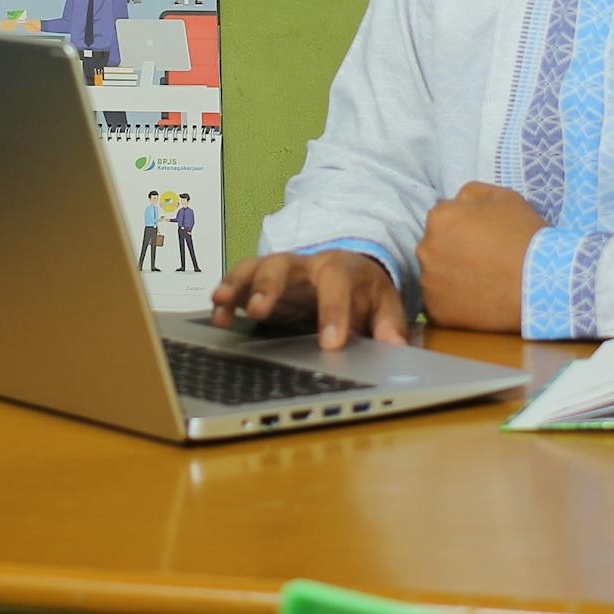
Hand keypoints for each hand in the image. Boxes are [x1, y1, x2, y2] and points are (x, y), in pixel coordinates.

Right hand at [210, 250, 407, 349]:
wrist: (350, 271)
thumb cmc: (364, 292)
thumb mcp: (385, 304)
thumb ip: (389, 325)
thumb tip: (396, 348)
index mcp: (341, 269)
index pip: (336, 285)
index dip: (333, 313)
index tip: (330, 343)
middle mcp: (306, 264)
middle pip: (284, 265)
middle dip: (269, 287)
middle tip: (259, 311)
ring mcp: (281, 270)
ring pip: (255, 267)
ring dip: (238, 284)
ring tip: (223, 303)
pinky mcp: (262, 280)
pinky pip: (240, 279)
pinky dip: (227, 294)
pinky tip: (218, 313)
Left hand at [416, 182, 545, 333]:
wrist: (541, 283)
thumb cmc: (524, 236)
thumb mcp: (503, 196)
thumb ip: (471, 193)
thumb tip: (456, 202)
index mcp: (439, 218)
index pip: (443, 220)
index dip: (464, 228)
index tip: (483, 239)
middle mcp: (425, 249)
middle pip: (435, 248)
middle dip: (454, 252)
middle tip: (484, 261)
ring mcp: (429, 282)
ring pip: (436, 276)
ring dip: (452, 277)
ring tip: (484, 282)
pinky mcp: (437, 311)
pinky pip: (440, 303)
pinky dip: (455, 303)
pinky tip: (479, 300)